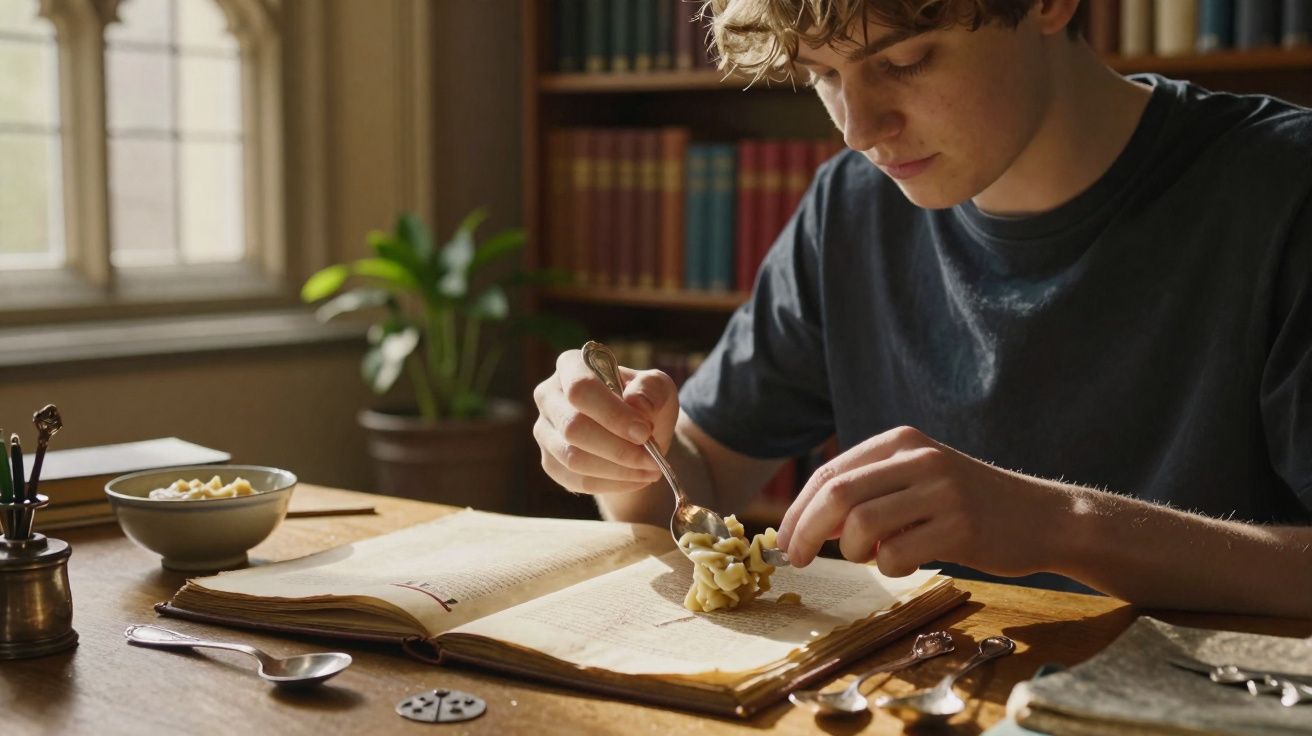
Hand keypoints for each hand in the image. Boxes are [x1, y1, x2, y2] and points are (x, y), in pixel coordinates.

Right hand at [533, 349, 679, 494]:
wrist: (635, 434)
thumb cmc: (644, 403)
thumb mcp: (658, 388)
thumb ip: (651, 390)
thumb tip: (636, 405)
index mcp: (570, 366)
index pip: (580, 388)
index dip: (612, 414)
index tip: (645, 432)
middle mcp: (548, 396)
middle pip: (572, 427)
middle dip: (618, 448)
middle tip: (653, 458)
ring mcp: (545, 431)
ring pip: (573, 458)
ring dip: (618, 469)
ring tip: (651, 469)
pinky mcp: (550, 462)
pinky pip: (577, 480)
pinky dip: (612, 483)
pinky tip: (636, 478)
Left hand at [776, 426, 1069, 576]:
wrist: (1042, 516)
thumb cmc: (969, 504)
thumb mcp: (919, 477)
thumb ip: (869, 491)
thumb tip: (807, 525)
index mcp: (902, 441)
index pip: (830, 473)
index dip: (798, 510)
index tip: (784, 540)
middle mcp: (919, 459)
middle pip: (837, 495)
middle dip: (805, 532)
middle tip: (796, 559)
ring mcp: (941, 491)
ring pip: (861, 526)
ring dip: (852, 553)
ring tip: (871, 556)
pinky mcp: (960, 528)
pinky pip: (897, 556)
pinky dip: (889, 568)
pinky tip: (907, 563)